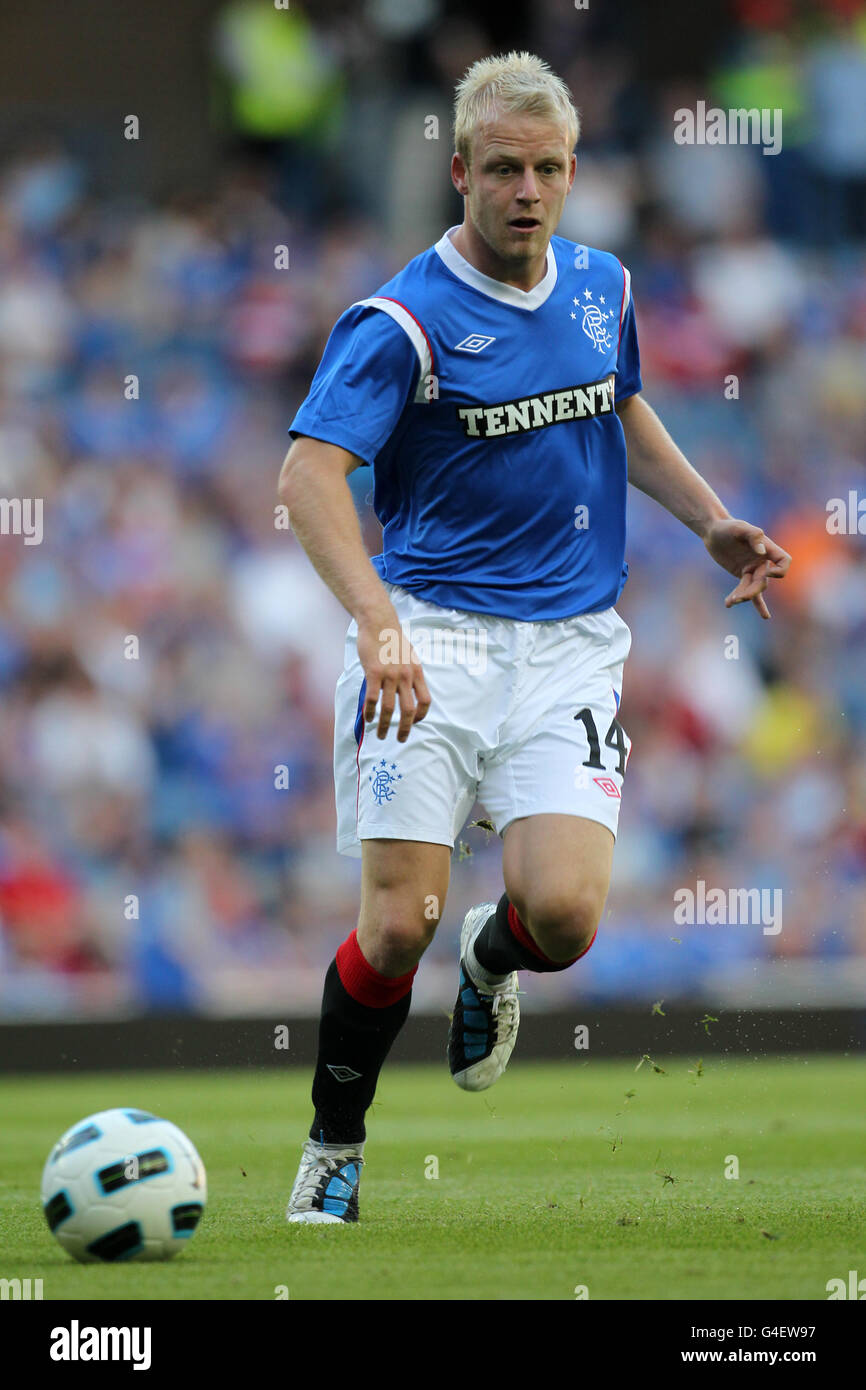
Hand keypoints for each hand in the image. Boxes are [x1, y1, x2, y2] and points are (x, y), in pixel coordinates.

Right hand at [356, 610, 431, 741]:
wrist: (379, 622)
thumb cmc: (393, 639)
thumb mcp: (409, 656)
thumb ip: (410, 673)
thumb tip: (408, 689)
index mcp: (417, 672)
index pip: (425, 701)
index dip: (421, 716)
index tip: (414, 723)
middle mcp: (406, 676)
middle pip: (409, 710)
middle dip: (405, 729)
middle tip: (400, 740)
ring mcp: (390, 675)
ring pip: (389, 708)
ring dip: (385, 725)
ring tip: (381, 735)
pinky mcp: (374, 673)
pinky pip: (372, 699)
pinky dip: (370, 712)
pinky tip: (368, 719)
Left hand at [702, 517, 791, 619]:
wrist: (714, 531)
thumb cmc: (728, 527)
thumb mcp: (739, 527)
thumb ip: (753, 535)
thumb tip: (761, 551)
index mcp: (767, 549)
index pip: (784, 562)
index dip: (780, 570)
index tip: (767, 573)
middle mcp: (762, 561)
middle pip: (764, 582)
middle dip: (753, 591)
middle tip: (738, 597)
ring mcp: (752, 569)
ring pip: (753, 589)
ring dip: (743, 596)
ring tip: (731, 601)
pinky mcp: (742, 575)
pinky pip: (746, 589)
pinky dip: (741, 598)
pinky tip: (729, 606)